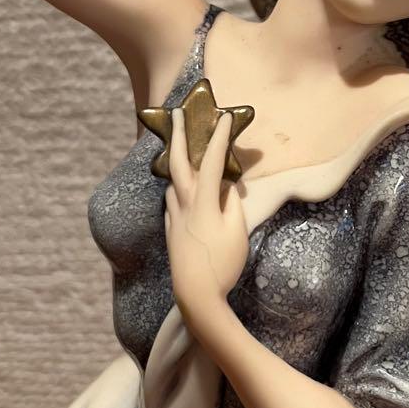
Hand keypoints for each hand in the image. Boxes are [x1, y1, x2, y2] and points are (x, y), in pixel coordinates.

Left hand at [164, 109, 249, 318]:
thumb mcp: (238, 230)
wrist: (196, 294)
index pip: (212, 161)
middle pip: (178, 162)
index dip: (219, 137)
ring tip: (183, 148)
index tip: (225, 117)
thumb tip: (226, 187)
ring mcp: (173, 217)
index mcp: (203, 202)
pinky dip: (178, 186)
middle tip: (178, 113)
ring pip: (173, 181)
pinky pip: (172, 199)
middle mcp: (183, 204)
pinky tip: (183, 189)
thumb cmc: (223, 264)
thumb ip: (232, 203)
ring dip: (177, 161)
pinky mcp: (170, 230)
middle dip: (178, 134)